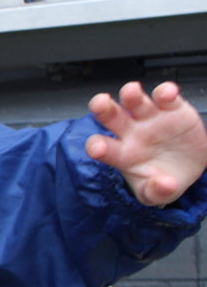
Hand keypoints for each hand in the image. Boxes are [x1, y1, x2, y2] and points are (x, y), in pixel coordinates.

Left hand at [85, 81, 206, 205]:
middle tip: (100, 104)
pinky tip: (167, 92)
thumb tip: (164, 185)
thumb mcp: (157, 194)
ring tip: (132, 91)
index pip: (101, 147)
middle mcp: (130, 131)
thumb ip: (156, 192)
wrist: (190, 167)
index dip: (96, 146)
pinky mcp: (172, 109)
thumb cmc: (163, 179)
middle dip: (102, 108)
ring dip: (131, 94)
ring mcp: (149, 118)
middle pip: (110, 116)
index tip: (97, 148)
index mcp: (120, 153)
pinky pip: (166, 97)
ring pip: (135, 101)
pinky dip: (166, 92)